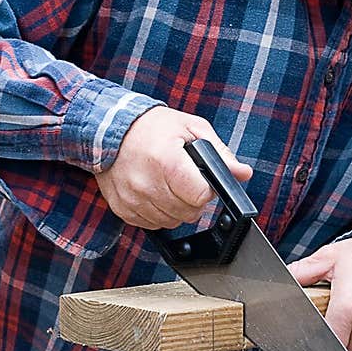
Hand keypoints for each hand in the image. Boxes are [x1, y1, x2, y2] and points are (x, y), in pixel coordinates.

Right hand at [95, 106, 252, 229]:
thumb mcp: (191, 128)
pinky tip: (155, 192)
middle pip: (188, 213)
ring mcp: (133, 199)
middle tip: (185, 179)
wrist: (108, 129)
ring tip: (169, 183)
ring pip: (171, 222)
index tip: (202, 179)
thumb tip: (243, 173)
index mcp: (167, 162)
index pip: (201, 196)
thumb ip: (220, 153)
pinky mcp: (122, 209)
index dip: (207, 189)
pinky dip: (158, 212)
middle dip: (193, 199)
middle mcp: (147, 184)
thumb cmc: (151, 126)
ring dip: (176, 208)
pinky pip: (151, 224)